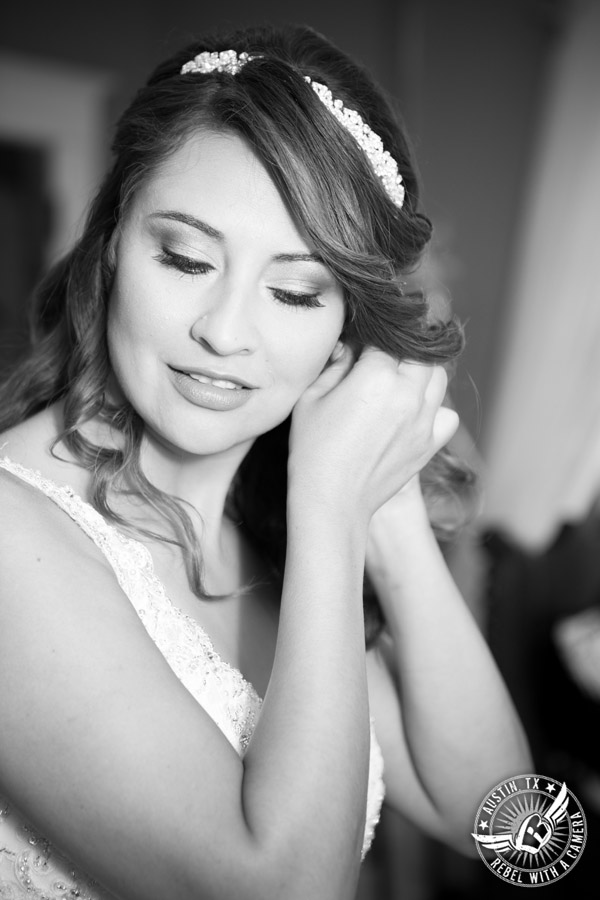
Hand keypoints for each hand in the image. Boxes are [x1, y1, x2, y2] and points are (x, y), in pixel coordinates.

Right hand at [289, 344, 458, 522]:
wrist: (331, 500)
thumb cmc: (313, 450)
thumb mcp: (311, 399)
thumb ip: (334, 366)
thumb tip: (350, 349)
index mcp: (376, 377)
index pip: (383, 339)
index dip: (367, 342)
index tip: (355, 352)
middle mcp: (407, 394)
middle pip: (419, 352)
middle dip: (398, 353)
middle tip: (377, 366)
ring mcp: (423, 421)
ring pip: (438, 378)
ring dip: (420, 375)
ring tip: (397, 385)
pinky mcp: (429, 444)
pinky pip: (448, 415)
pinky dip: (436, 409)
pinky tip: (413, 414)